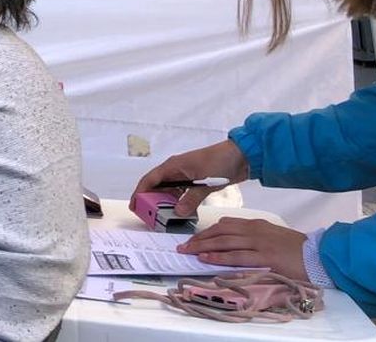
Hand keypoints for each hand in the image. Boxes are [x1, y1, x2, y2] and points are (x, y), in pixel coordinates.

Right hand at [132, 140, 249, 217]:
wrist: (241, 156)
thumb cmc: (219, 162)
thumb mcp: (204, 181)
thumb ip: (191, 198)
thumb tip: (178, 212)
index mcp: (173, 166)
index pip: (150, 180)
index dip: (140, 192)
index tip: (135, 206)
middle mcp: (176, 171)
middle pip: (158, 187)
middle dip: (152, 201)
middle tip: (149, 216)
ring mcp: (186, 177)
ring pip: (170, 192)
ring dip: (167, 204)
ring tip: (163, 218)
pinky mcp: (196, 182)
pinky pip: (182, 195)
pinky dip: (180, 203)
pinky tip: (182, 213)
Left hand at [180, 218, 308, 279]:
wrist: (318, 255)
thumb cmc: (296, 248)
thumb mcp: (272, 235)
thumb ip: (252, 236)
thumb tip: (232, 242)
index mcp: (255, 224)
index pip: (224, 225)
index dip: (207, 232)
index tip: (193, 238)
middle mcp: (253, 231)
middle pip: (219, 232)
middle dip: (199, 239)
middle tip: (183, 246)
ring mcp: (258, 243)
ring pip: (224, 242)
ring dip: (203, 247)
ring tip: (187, 251)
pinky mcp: (264, 257)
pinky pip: (236, 256)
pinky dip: (218, 256)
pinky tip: (205, 258)